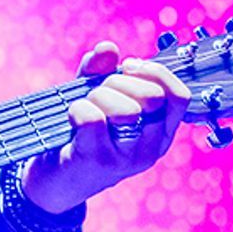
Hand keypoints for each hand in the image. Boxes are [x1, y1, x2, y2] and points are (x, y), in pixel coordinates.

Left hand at [20, 40, 190, 213]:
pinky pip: (92, 119)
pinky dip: (77, 109)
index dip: (155, 73)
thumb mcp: (96, 100)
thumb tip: (108, 48)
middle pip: (152, 97)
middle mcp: (150, 148)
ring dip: (97, 97)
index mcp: (160, 132)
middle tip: (99, 92)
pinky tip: (71, 117)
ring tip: (84, 107)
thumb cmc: (79, 136)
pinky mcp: (97, 161)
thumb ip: (101, 72)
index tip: (128, 68)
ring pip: (124, 109)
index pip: (179, 95)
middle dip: (119, 82)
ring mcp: (126, 158)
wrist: (53, 183)